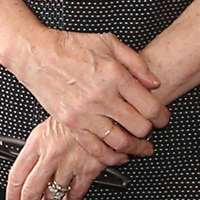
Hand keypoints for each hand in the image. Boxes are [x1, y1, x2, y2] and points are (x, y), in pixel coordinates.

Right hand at [3, 26, 166, 160]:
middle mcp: (102, 97)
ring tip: (140, 148)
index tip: (163, 118)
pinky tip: (118, 156)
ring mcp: (85, 113)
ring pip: (120, 142)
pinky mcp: (71, 123)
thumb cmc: (71, 46)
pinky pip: (95, 148)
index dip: (162, 117)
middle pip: (139, 127)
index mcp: (115, 75)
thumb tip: (155, 83)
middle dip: (151, 132)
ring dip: (135, 149)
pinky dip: (110, 157)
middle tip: (152, 131)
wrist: (36, 54)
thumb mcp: (109, 42)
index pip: (150, 106)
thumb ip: (136, 63)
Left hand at [3, 117, 119, 199]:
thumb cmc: (76, 111)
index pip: (17, 174)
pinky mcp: (89, 168)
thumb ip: (39, 146)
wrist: (103, 107)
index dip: (12, 194)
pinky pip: (76, 192)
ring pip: (54, 193)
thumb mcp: (49, 122)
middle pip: (32, 190)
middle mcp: (51, 154)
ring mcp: (70, 162)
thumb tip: (29, 168)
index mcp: (37, 141)